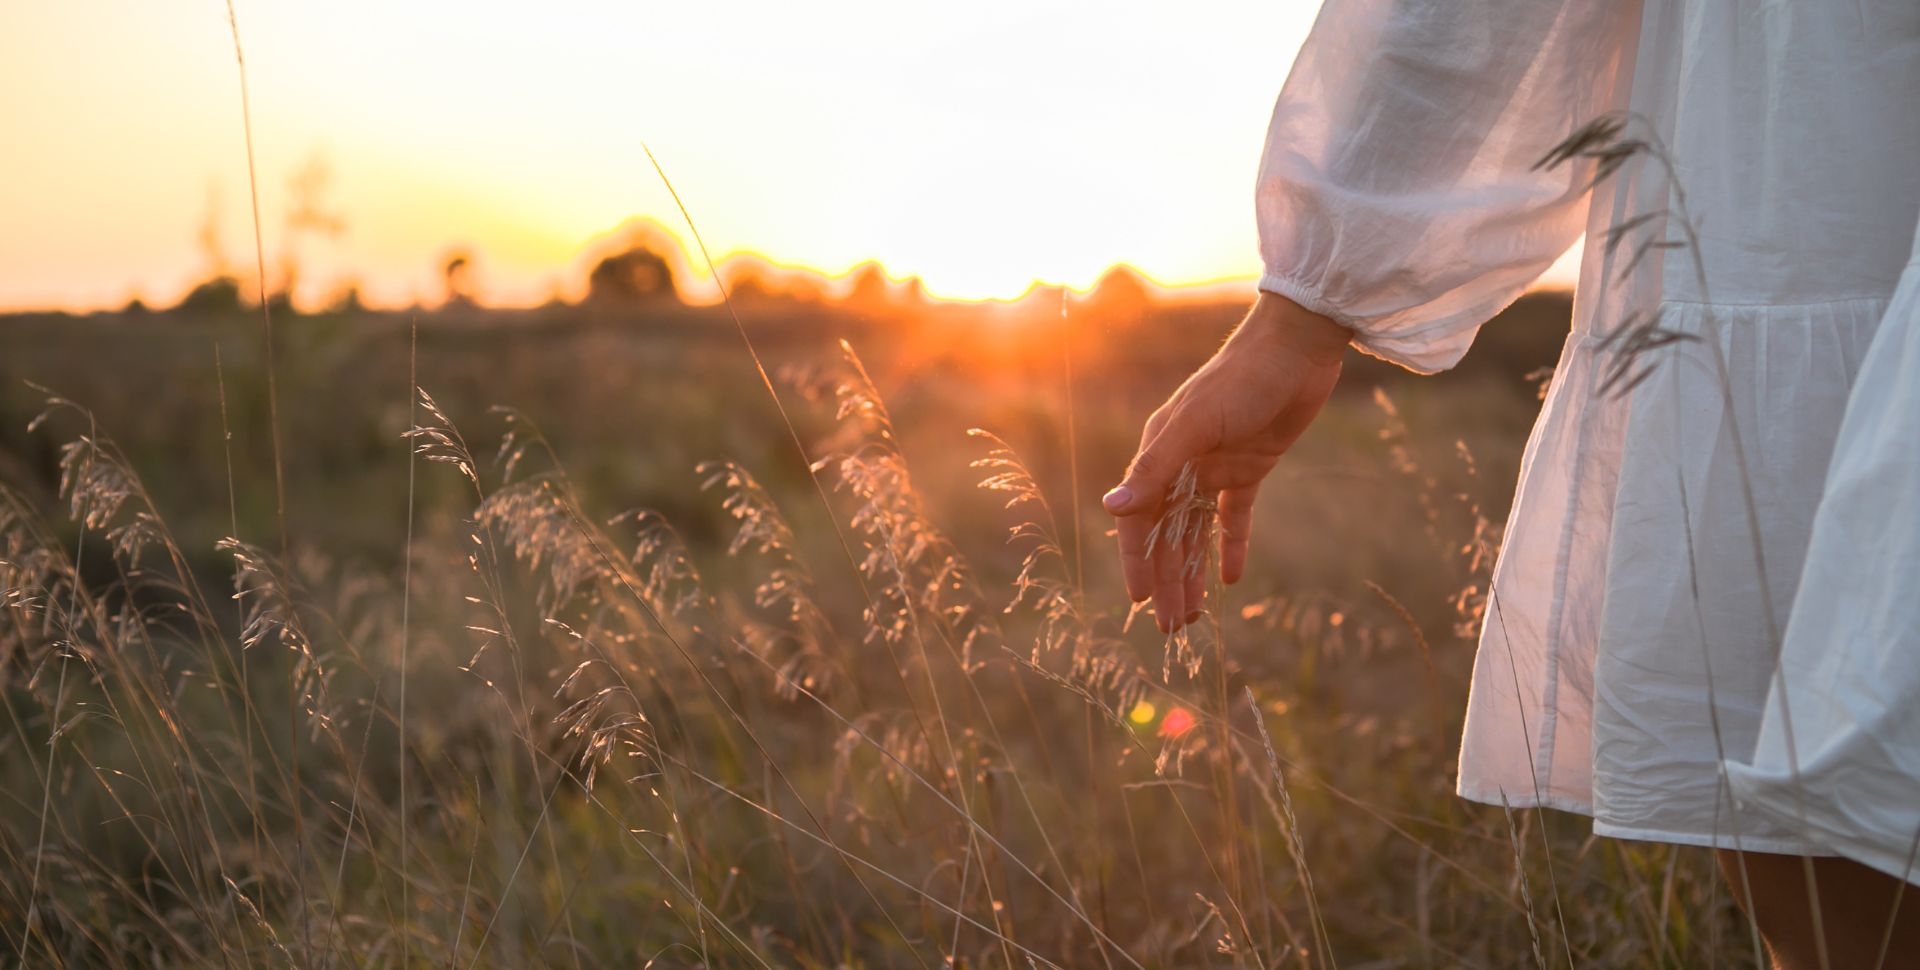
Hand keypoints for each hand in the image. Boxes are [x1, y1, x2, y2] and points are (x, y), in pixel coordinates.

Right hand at [1103, 292, 1351, 631]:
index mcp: (1160, 452)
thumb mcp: (1194, 425)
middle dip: (1168, 580)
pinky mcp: (1251, 467)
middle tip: (1172, 628)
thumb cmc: (1239, 380)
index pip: (1140, 519)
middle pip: (1169, 534)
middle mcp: (1182, 463)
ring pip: (1198, 532)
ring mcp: (1216, 467)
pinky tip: (1231, 579)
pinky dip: (1232, 545)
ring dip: (1194, 572)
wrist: (1296, 349)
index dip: (1138, 561)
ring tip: (1194, 615)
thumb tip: (1110, 509)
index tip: (1141, 601)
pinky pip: (1236, 516)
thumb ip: (1153, 469)